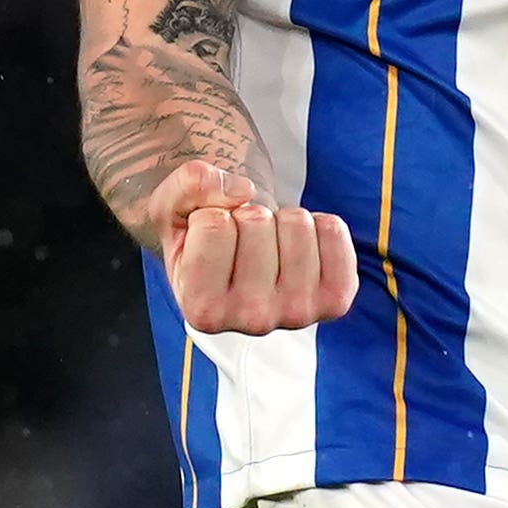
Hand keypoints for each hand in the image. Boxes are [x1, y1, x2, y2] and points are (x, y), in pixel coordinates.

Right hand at [149, 161, 357, 333]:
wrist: (241, 265)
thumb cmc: (200, 241)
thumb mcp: (172, 210)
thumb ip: (188, 187)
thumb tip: (242, 189)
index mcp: (202, 309)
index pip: (213, 224)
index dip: (210, 214)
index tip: (209, 238)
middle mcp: (251, 320)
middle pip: (256, 221)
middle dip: (247, 215)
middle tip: (242, 241)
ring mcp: (298, 312)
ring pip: (296, 223)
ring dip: (281, 219)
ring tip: (268, 245)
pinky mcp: (335, 299)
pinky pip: (333, 230)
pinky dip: (318, 224)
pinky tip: (297, 247)